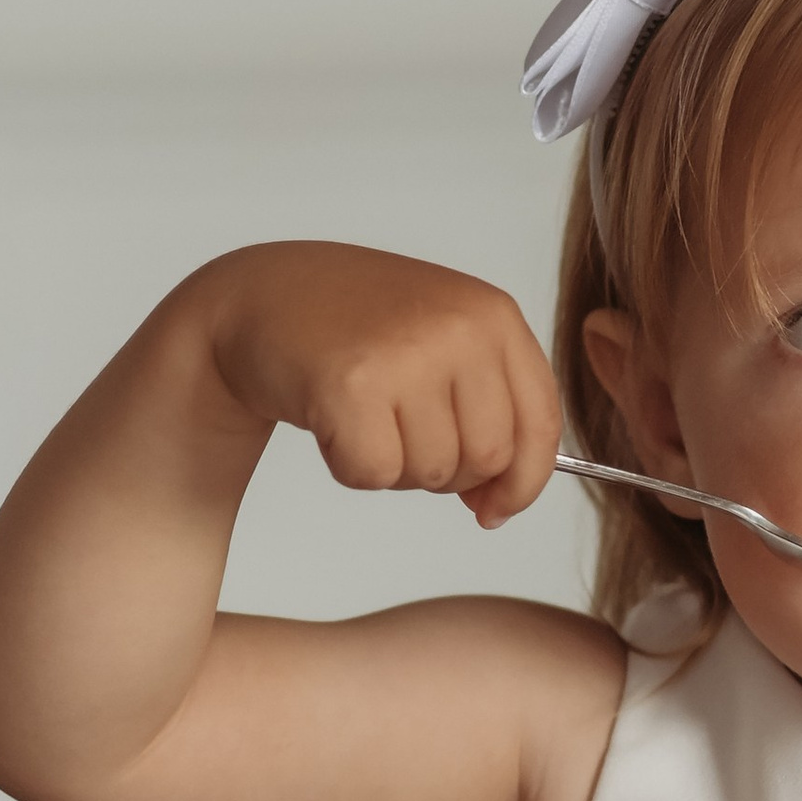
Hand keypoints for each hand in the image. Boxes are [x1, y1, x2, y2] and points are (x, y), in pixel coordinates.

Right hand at [199, 242, 562, 528]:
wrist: (260, 294)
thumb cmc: (356, 327)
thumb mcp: (443, 342)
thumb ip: (487, 411)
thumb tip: (500, 503)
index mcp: (494, 315)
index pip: (540, 423)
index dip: (523, 481)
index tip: (496, 506)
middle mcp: (459, 328)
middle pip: (488, 458)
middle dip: (448, 473)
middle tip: (402, 437)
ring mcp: (405, 354)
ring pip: (432, 472)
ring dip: (396, 467)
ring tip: (366, 416)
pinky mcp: (350, 386)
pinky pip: (376, 474)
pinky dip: (351, 468)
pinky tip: (335, 423)